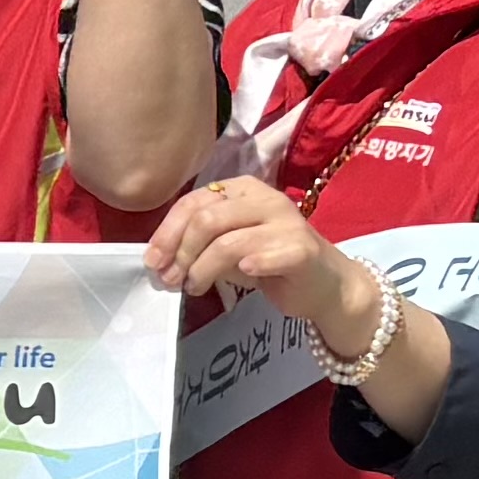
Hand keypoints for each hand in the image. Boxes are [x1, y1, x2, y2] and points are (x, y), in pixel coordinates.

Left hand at [144, 176, 371, 343]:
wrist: (326, 285)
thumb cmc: (270, 262)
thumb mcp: (228, 246)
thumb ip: (198, 244)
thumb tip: (159, 259)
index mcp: (244, 191)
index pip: (194, 202)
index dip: (167, 232)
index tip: (152, 261)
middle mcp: (266, 200)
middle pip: (207, 219)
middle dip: (181, 252)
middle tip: (171, 279)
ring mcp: (287, 223)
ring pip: (228, 241)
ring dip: (202, 269)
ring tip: (194, 287)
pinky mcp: (302, 249)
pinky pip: (265, 255)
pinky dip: (247, 266)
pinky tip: (241, 275)